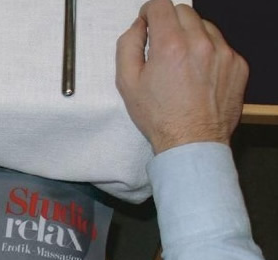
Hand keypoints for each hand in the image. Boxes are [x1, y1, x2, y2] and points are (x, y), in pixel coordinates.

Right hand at [116, 0, 248, 153]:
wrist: (191, 142)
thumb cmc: (159, 116)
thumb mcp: (127, 83)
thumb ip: (127, 46)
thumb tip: (138, 27)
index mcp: (170, 45)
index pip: (161, 6)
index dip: (150, 12)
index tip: (148, 23)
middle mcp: (200, 43)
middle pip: (184, 12)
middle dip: (170, 22)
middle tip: (162, 45)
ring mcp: (223, 53)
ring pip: (204, 26)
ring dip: (191, 36)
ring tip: (182, 62)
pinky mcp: (237, 64)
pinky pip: (221, 45)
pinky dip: (208, 52)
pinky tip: (198, 74)